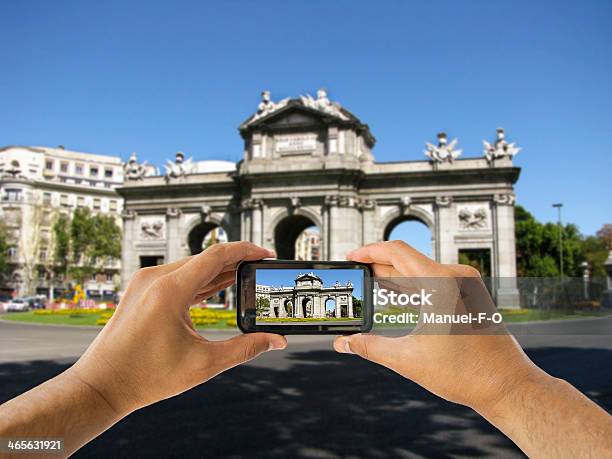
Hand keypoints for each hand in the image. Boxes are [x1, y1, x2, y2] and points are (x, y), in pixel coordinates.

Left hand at [68, 242, 286, 415]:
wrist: (100, 385)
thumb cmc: (146, 377)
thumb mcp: (204, 364)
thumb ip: (245, 349)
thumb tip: (276, 341)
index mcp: (169, 290)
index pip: (217, 256)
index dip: (247, 251)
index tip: (268, 254)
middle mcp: (155, 279)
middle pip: (206, 259)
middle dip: (237, 261)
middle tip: (262, 268)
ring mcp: (145, 282)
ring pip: (192, 266)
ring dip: (219, 270)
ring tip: (247, 276)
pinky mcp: (141, 290)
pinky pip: (178, 276)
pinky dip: (201, 280)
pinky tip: (219, 285)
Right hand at [333, 241, 544, 413]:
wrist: (507, 386)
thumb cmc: (466, 373)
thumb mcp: (408, 359)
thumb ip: (370, 347)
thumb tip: (343, 343)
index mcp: (441, 283)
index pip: (397, 251)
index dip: (369, 251)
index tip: (351, 257)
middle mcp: (455, 277)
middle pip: (407, 260)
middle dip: (378, 267)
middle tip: (356, 275)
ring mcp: (465, 285)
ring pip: (420, 272)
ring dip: (394, 278)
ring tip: (370, 284)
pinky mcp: (469, 295)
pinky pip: (433, 282)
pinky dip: (412, 287)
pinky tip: (395, 296)